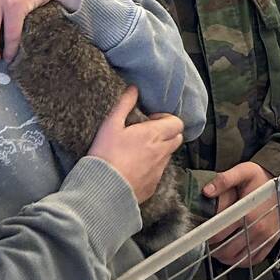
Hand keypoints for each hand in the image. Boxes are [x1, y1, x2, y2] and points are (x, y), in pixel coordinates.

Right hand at [89, 88, 183, 202]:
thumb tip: (134, 88)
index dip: (167, 119)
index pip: (177, 123)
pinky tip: (135, 168)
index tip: (150, 121)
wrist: (102, 190)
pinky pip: (159, 173)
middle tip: (148, 135)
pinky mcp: (153, 186)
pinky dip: (152, 167)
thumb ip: (124, 104)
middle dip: (167, 134)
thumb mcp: (110, 125)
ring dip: (160, 150)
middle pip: (177, 138)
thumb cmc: (105, 154)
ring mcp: (159, 171)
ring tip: (139, 152)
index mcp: (153, 135)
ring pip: (168, 155)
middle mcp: (161, 152)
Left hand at [200, 160, 279, 265]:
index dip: (206, 237)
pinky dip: (241, 261)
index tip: (200, 234)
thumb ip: (224, 180)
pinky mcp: (271, 242)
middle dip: (214, 250)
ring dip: (225, 258)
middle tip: (207, 243)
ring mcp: (265, 238)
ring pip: (239, 259)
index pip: (219, 234)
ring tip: (218, 249)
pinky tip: (234, 254)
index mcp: (247, 213)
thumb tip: (206, 191)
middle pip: (227, 251)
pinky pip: (254, 260)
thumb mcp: (244, 172)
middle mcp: (257, 229)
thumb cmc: (262, 178)